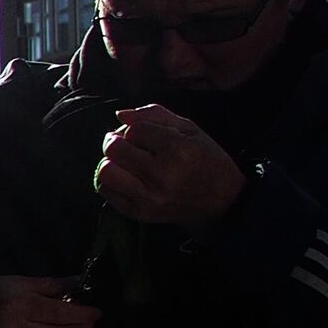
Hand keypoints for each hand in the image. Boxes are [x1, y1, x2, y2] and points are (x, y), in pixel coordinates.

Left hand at [94, 105, 246, 228]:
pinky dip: (110, 180)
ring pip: (105, 171)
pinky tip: (125, 177)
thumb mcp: (189, 129)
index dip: (135, 129)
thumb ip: (154, 115)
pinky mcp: (140, 212)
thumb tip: (120, 115)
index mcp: (178, 150)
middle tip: (125, 143)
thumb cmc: (205, 159)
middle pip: (114, 149)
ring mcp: (149, 197)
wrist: (222, 200)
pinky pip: (106, 191)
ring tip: (123, 161)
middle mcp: (162, 175)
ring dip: (110, 161)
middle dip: (116, 141)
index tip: (144, 134)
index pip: (134, 131)